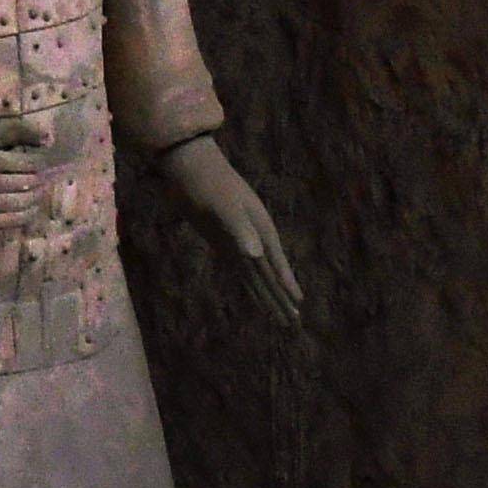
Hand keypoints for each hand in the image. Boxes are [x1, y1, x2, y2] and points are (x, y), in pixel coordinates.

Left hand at [166, 139, 308, 323]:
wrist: (188, 165)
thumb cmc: (208, 183)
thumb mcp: (223, 205)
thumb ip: (239, 229)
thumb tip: (255, 255)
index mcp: (260, 228)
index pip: (276, 263)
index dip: (286, 284)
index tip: (298, 304)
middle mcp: (253, 237)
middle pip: (269, 274)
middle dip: (280, 298)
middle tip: (293, 322)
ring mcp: (237, 239)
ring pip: (255, 274)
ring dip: (265, 295)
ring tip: (277, 316)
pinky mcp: (220, 240)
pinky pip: (238, 267)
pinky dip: (247, 282)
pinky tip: (253, 293)